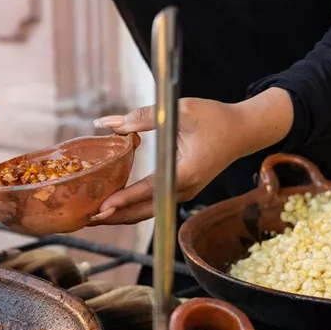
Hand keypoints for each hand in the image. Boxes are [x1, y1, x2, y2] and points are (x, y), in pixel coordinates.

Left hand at [89, 88, 293, 224]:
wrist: (244, 131)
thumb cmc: (215, 117)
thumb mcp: (180, 110)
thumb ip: (143, 117)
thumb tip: (107, 123)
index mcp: (186, 172)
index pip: (148, 191)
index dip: (124, 200)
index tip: (102, 207)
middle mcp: (185, 188)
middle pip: (145, 211)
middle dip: (115, 217)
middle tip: (86, 218)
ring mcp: (185, 192)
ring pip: (149, 212)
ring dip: (122, 215)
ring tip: (94, 216)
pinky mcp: (183, 189)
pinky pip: (154, 204)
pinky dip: (133, 208)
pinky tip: (114, 205)